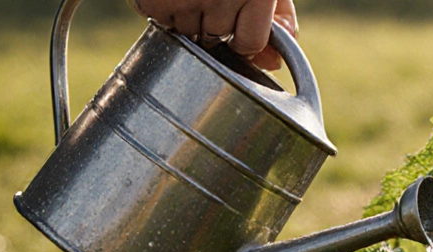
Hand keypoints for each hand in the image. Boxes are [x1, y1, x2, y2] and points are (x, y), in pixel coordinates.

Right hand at [131, 0, 296, 70]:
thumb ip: (279, 19)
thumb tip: (272, 65)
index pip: (249, 44)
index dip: (242, 36)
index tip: (237, 21)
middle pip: (217, 40)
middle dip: (215, 24)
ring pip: (188, 36)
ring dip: (188, 19)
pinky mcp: (153, 1)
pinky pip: (160, 23)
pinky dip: (163, 11)